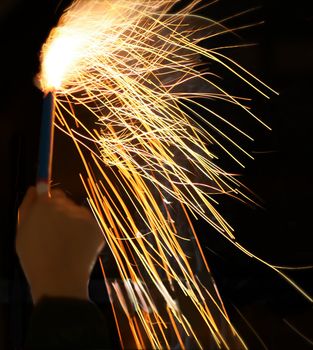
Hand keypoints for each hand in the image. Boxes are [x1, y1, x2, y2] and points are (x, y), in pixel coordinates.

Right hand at [16, 187, 103, 303]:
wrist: (60, 280)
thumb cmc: (35, 257)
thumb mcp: (21, 230)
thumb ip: (28, 206)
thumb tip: (35, 188)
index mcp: (47, 204)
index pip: (53, 194)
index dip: (50, 206)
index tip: (48, 218)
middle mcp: (68, 205)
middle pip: (66, 202)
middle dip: (62, 213)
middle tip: (56, 234)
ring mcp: (85, 216)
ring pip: (79, 214)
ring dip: (74, 223)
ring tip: (67, 244)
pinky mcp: (97, 227)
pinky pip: (90, 225)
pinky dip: (86, 233)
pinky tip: (78, 248)